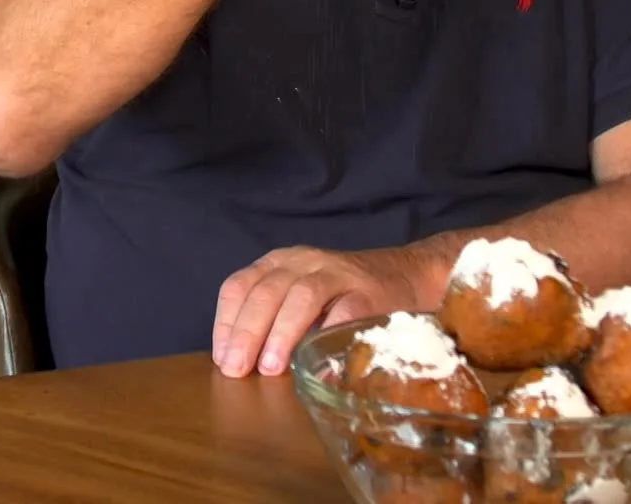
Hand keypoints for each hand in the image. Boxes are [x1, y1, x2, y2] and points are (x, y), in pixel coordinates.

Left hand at [212, 245, 425, 377]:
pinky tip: (317, 363)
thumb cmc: (343, 295)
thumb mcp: (299, 295)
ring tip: (270, 367)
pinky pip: (346, 311)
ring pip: (302, 296)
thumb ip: (271, 318)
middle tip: (237, 369)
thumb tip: (238, 362)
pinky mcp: (369, 292)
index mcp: (280, 262)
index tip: (222, 357)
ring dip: (282, 332)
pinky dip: (329, 335)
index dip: (226, 322)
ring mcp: (339, 274)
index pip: (240, 285)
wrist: (408, 275)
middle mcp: (305, 261)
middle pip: (266, 291)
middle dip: (247, 332)